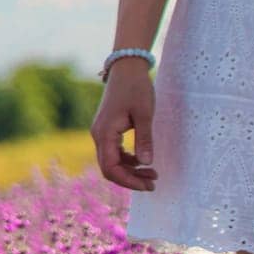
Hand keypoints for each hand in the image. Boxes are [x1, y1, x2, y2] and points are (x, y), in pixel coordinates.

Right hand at [91, 59, 158, 191]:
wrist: (127, 68)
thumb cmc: (136, 88)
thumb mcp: (144, 114)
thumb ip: (144, 139)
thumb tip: (146, 163)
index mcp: (104, 133)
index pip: (110, 168)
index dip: (128, 181)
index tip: (148, 185)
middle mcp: (99, 135)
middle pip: (110, 168)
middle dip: (131, 179)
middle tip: (154, 184)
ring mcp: (102, 133)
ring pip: (112, 162)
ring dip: (131, 171)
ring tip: (153, 175)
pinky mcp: (108, 130)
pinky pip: (115, 153)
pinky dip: (128, 160)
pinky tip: (143, 161)